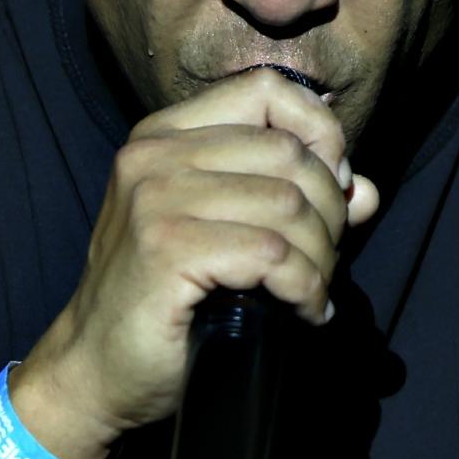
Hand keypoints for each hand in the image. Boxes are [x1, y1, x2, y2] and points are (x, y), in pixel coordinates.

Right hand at [23, 69, 383, 445]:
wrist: (93, 369)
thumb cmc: (162, 303)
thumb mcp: (225, 234)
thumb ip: (292, 201)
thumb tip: (365, 191)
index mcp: (164, 135)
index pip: (265, 89)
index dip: (318, 130)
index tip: (334, 185)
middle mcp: (155, 155)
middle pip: (289, 153)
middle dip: (330, 212)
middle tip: (325, 261)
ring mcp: (155, 199)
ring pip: (289, 206)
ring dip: (322, 258)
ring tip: (314, 291)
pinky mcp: (166, 249)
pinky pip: (271, 253)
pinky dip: (305, 287)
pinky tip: (304, 311)